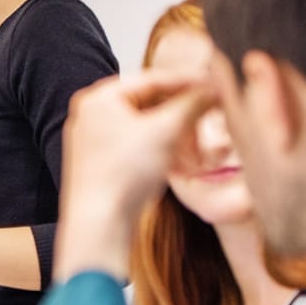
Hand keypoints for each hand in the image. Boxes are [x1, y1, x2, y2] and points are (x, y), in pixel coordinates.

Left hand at [62, 71, 215, 215]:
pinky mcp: (101, 165)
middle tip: (210, 113)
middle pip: (148, 103)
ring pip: (144, 126)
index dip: (187, 82)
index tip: (215, 84)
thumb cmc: (123, 175)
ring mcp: (93, 141)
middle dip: (182, 112)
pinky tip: (182, 161)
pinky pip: (137, 147)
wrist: (100, 224)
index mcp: (97, 99)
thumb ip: (193, 103)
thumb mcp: (167, 131)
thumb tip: (214, 86)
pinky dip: (161, 149)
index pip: (151, 80)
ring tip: (197, 143)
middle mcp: (90, 116)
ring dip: (175, 133)